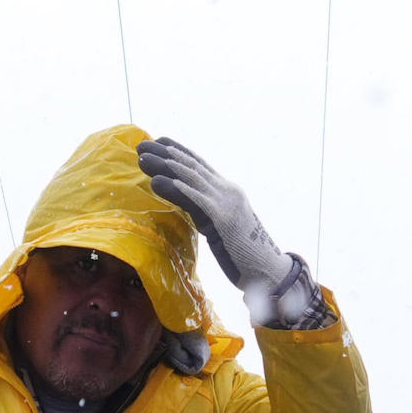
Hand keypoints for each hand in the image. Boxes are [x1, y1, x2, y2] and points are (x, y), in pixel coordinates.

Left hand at [136, 136, 315, 322]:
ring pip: (191, 179)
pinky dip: (175, 189)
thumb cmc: (245, 256)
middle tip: (142, 145)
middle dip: (166, 154)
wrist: (269, 271)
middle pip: (192, 167)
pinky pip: (194, 200)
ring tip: (143, 158)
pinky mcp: (222, 220)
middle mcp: (227, 192)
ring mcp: (226, 204)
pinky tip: (157, 182)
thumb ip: (210, 213)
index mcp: (228, 192)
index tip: (158, 141)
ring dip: (164, 167)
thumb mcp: (224, 227)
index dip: (179, 151)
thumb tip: (192, 208)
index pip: (200, 165)